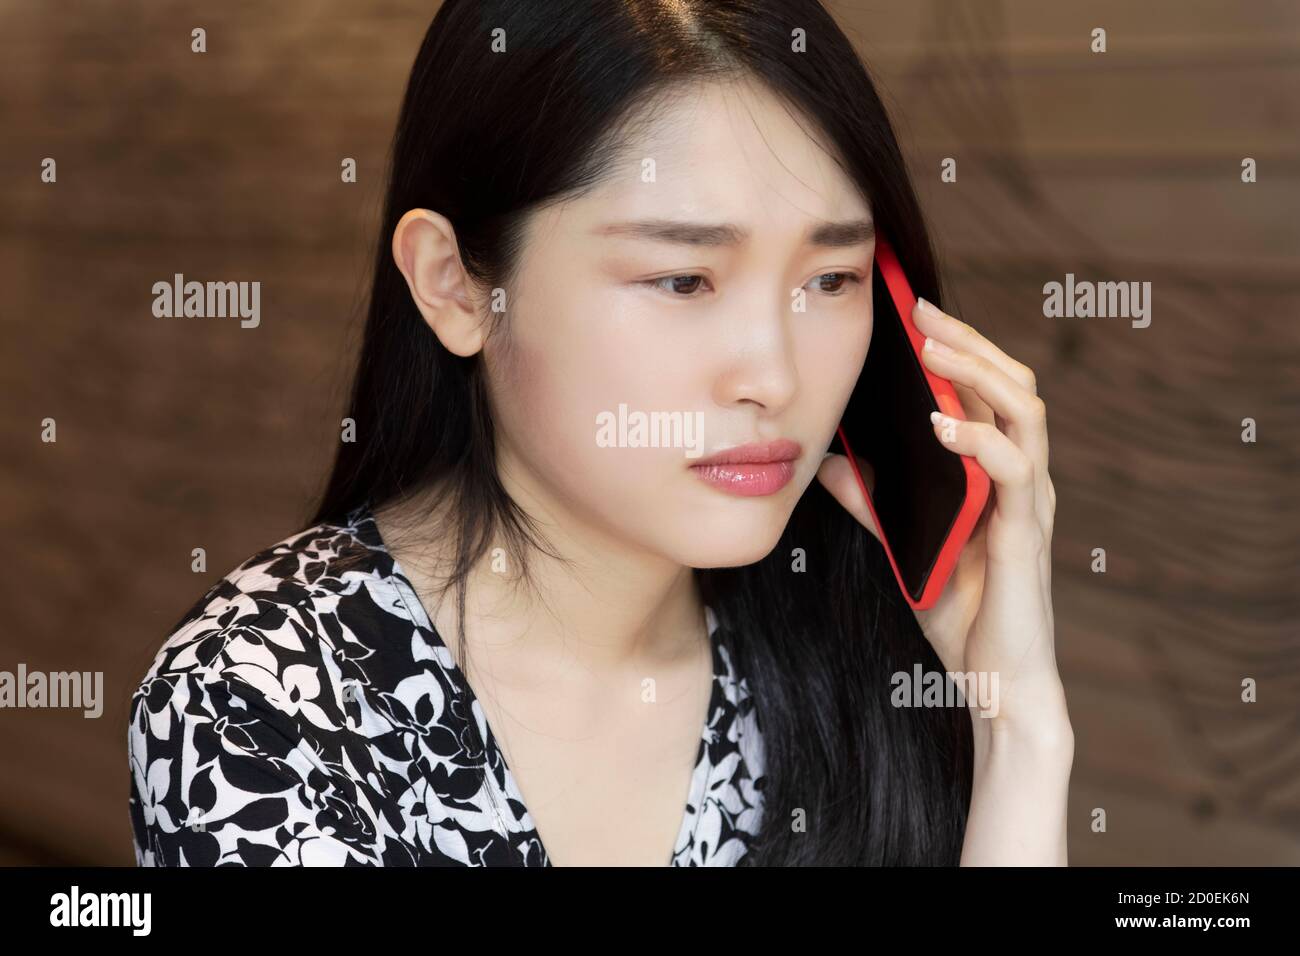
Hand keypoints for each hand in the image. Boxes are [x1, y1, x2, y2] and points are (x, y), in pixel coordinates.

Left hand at [817, 297, 1065, 736]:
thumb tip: (829, 462)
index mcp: (996, 473)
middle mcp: (1022, 478)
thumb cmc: (959, 609)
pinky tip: (942, 426)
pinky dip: (981, 441)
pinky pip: (1016, 472)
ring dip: (980, 373)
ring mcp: (1030, 503)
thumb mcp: (901, 544)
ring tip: (935, 349)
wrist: (995, 680)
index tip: (913, 312)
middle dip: (969, 341)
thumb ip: (871, 503)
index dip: (958, 347)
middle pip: (1013, 384)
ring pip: (1025, 412)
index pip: (986, 391)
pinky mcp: (1025, 534)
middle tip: (922, 309)